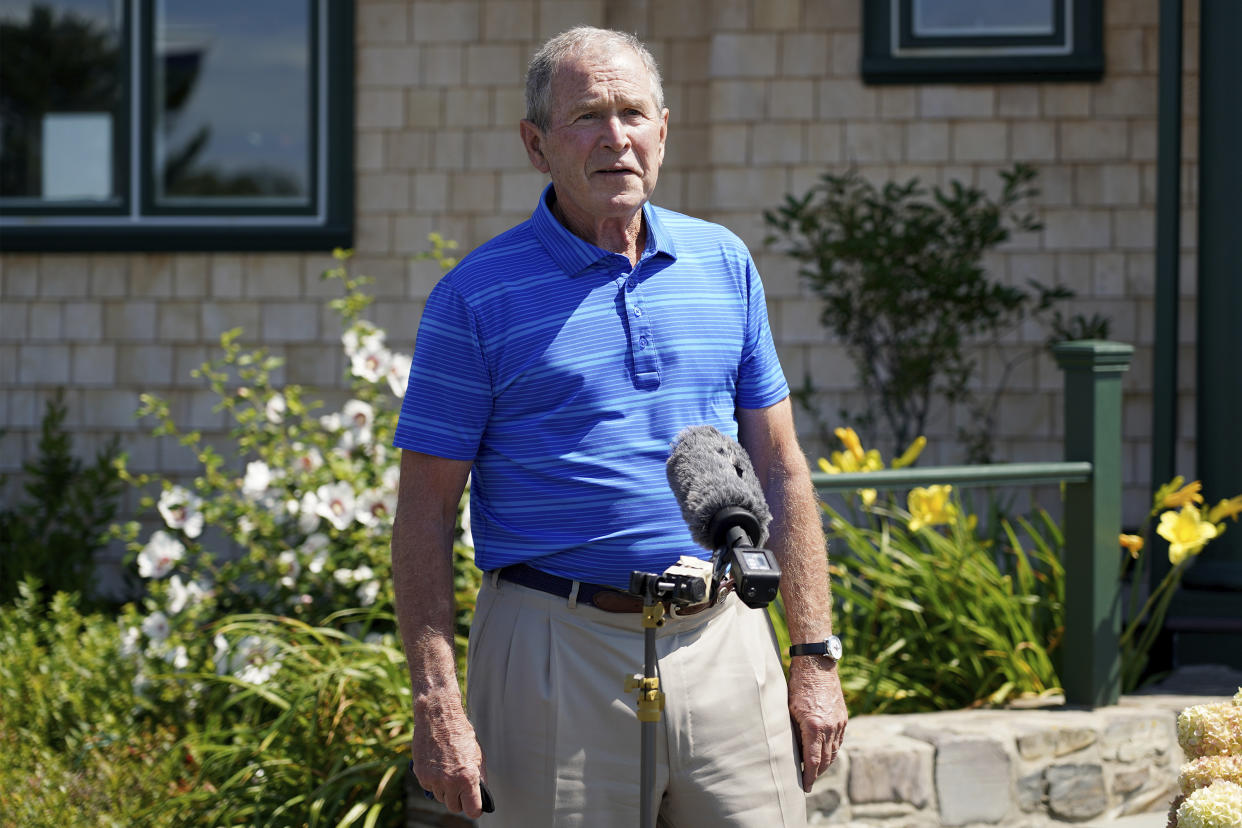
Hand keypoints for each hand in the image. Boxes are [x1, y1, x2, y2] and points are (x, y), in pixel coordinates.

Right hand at [411, 696, 486, 817]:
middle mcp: (449, 782)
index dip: (475, 808)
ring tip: (449, 771)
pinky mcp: (421, 775)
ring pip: (440, 798)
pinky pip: (429, 787)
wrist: (438, 716)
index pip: (472, 810)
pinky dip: (434, 781)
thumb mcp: (477, 754)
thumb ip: (478, 776)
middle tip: (461, 787)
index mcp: (467, 778)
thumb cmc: (460, 732)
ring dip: (445, 790)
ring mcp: (433, 779)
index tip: (475, 805)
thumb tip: (480, 793)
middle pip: (454, 807)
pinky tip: (438, 766)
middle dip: (459, 799)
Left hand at [787, 657, 847, 791]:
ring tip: (815, 771)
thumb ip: (793, 732)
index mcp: (814, 726)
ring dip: (825, 763)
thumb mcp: (789, 709)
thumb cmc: (797, 685)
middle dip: (816, 773)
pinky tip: (825, 753)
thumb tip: (793, 751)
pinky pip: (839, 740)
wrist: (816, 664)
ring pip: (834, 752)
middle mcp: (830, 727)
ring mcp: (839, 722)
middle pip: (825, 760)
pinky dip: (832, 750)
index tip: (805, 788)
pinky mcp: (843, 717)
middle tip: (807, 782)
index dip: (808, 777)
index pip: (812, 760)